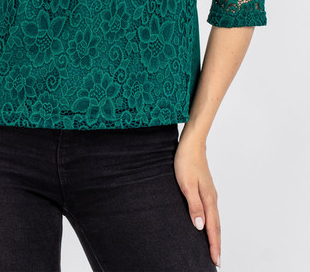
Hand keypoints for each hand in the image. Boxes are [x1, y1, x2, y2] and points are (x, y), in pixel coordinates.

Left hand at [173, 131, 220, 267]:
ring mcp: (210, 193)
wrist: (192, 143)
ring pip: (215, 219)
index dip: (214, 245)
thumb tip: (200, 227)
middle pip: (216, 226)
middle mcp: (212, 198)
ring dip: (215, 234)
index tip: (216, 261)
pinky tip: (207, 224)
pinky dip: (211, 223)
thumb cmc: (187, 161)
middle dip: (216, 244)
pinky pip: (211, 211)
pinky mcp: (206, 189)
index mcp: (208, 199)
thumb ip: (194, 206)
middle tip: (216, 260)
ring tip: (213, 247)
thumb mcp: (186, 184)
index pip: (212, 228)